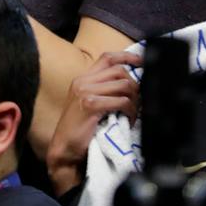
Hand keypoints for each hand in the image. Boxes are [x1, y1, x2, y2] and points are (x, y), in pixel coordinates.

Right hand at [46, 51, 140, 193]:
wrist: (64, 149)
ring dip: (135, 100)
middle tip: (139, 101)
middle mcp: (83, 81)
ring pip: (124, 85)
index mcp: (82, 79)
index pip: (107, 58)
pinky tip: (129, 120)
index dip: (126, 56)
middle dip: (135, 84)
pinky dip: (131, 111)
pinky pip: (122, 102)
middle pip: (119, 71)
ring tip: (134, 113)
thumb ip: (102, 91)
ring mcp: (86, 92)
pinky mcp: (91, 106)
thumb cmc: (78, 130)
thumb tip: (128, 86)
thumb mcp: (87, 104)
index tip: (141, 61)